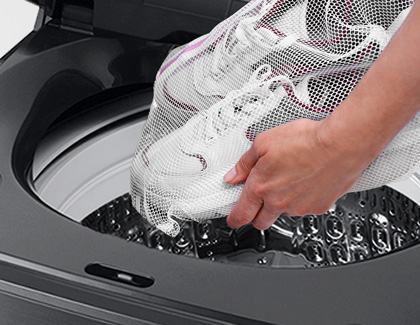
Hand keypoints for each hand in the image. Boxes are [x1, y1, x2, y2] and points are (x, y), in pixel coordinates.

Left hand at [224, 118, 376, 229]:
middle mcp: (279, 202)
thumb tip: (233, 175)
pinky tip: (306, 181)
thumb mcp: (264, 143)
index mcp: (261, 187)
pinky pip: (305, 209)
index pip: (242, 213)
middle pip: (261, 222)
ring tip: (289, 181)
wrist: (340, 144)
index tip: (233, 219)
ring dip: (281, 204)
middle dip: (255, 216)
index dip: (234, 219)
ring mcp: (300, 207)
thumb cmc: (305, 140)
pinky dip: (302, 199)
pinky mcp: (319, 207)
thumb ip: (244, 163)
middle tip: (257, 205)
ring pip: (284, 213)